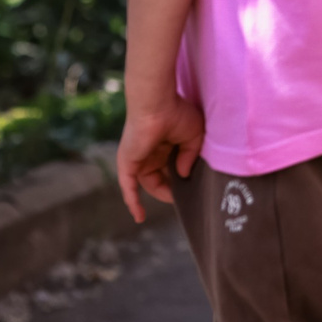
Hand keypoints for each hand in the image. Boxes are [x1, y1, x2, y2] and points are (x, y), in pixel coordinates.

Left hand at [115, 92, 205, 222]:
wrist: (157, 104)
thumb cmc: (177, 113)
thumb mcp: (193, 137)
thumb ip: (189, 157)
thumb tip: (184, 175)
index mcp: (164, 146)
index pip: (171, 169)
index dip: (180, 180)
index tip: (192, 189)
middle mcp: (149, 153)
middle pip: (160, 178)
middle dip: (172, 189)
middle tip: (185, 198)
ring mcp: (137, 159)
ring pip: (147, 184)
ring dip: (159, 195)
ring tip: (175, 203)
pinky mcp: (127, 164)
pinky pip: (128, 187)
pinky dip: (133, 201)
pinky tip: (139, 216)